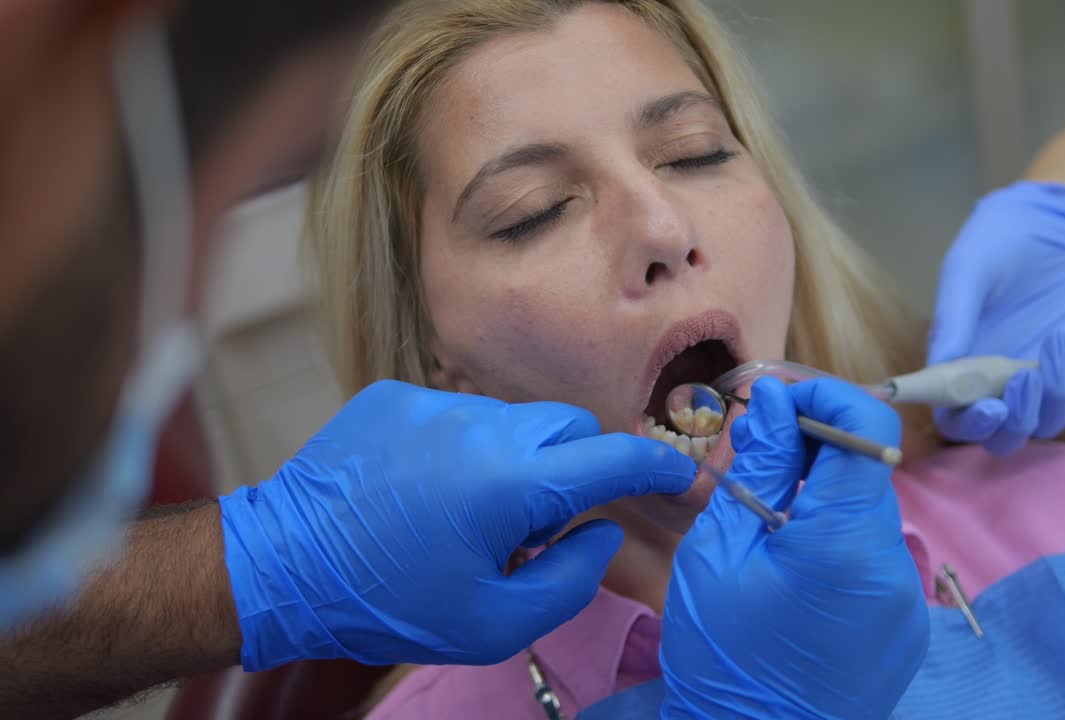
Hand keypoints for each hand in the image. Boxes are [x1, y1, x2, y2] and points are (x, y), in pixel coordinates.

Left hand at [219, 380, 695, 669]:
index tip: (678, 471)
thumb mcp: (492, 624)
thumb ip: (570, 579)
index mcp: (511, 484)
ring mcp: (435, 404)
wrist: (282, 566)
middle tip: (535, 526)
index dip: (657, 463)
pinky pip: (458, 414)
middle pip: (567, 428)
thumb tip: (599, 532)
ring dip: (516, 460)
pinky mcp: (396, 398)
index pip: (612, 457)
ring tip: (468, 513)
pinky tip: (425, 490)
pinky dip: (464, 447)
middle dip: (574, 468)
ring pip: (513, 421)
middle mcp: (481, 426)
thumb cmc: (389, 604)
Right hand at [660, 377, 927, 718]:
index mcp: (848, 542)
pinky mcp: (903, 625)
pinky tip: (790, 571)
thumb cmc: (723, 658)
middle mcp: (895, 565)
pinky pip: (872, 558)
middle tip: (753, 458)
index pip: (866, 425)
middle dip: (813, 446)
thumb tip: (774, 399)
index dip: (822, 395)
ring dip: (821, 496)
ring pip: (866, 514)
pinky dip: (835, 542)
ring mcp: (906, 600)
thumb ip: (756, 468)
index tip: (773, 404)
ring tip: (764, 525)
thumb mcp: (718, 553)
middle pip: (866, 469)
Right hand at [928, 180, 1064, 454]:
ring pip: (1046, 426)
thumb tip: (939, 365)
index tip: (990, 407)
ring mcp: (1037, 385)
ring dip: (1055, 396)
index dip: (970, 425)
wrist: (1055, 226)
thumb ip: (954, 317)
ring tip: (1056, 345)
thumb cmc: (998, 243)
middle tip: (1026, 379)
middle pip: (1002, 438)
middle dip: (1016, 422)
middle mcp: (994, 385)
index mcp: (956, 367)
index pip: (954, 420)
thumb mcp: (968, 269)